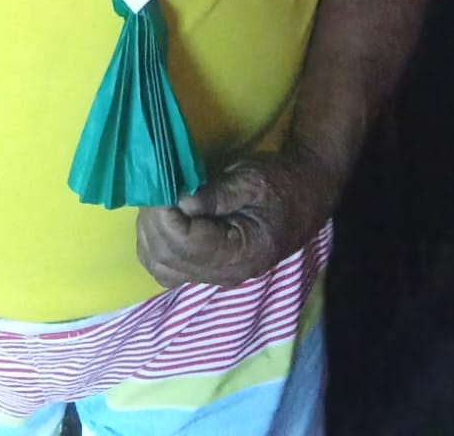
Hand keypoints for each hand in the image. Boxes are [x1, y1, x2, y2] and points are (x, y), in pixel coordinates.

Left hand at [136, 146, 338, 289]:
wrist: (303, 198)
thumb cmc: (281, 184)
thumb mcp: (253, 180)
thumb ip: (217, 194)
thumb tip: (180, 202)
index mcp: (242, 253)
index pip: (188, 245)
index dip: (167, 216)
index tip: (162, 185)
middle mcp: (224, 273)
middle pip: (169, 260)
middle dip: (155, 222)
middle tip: (157, 188)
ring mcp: (213, 274)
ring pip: (161, 267)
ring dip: (150, 232)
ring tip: (158, 199)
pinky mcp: (204, 267)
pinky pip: (166, 266)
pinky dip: (154, 242)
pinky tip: (160, 216)